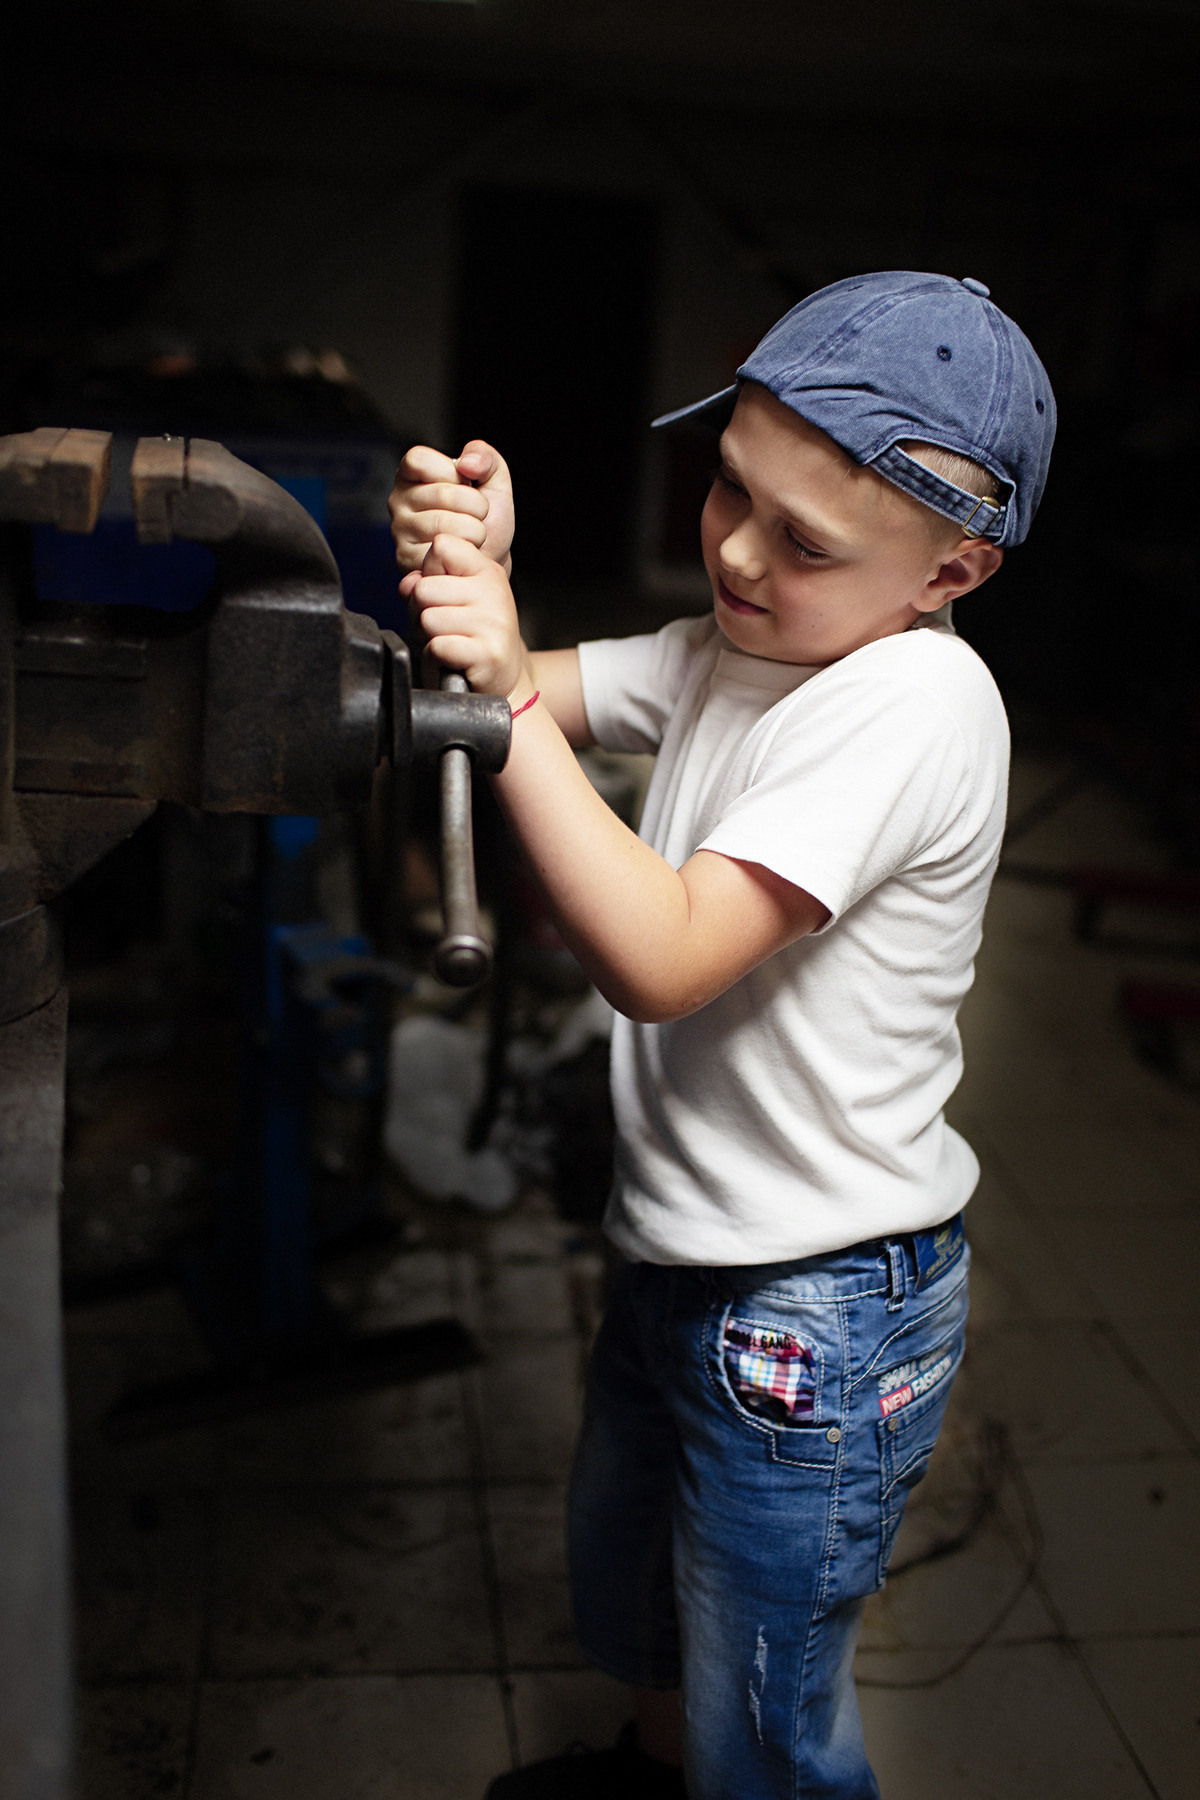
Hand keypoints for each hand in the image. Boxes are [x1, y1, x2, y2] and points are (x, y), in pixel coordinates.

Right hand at [388, 439, 514, 576]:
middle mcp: (399, 500)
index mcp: (412, 475)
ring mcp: (400, 531)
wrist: (491, 561)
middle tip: (479, 515)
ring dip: (474, 530)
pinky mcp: (407, 559)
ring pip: (442, 524)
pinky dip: (463, 551)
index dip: (450, 471)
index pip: (419, 460)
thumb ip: (484, 457)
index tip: (465, 483)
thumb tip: (466, 463)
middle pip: (440, 493)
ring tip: (474, 533)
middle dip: (475, 505)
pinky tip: (462, 550)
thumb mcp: (493, 480)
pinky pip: (440, 550)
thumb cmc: (489, 520)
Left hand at [401, 535, 527, 698]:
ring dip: (429, 637)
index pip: (441, 545)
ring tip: (450, 643)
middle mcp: (494, 592)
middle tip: (444, 626)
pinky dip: (436, 657)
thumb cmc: (473, 640)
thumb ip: (425, 584)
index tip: (445, 592)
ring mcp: (493, 623)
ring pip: (427, 618)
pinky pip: (437, 646)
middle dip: (421, 611)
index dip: (429, 571)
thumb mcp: (452, 602)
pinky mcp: (487, 653)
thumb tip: (408, 584)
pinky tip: (453, 660)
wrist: (502, 683)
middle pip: (424, 587)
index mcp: (487, 571)